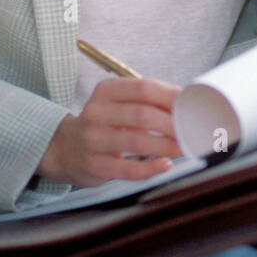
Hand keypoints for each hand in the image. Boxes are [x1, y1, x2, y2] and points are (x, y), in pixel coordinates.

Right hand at [35, 77, 182, 186]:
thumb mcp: (116, 104)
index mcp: (105, 91)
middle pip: (142, 114)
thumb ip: (146, 102)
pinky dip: (151, 168)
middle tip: (192, 130)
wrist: (64, 149)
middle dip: (172, 123)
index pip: (143, 87)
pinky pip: (128, 168)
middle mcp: (96, 112)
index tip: (191, 105)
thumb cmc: (102, 124)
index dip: (171, 96)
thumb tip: (186, 103)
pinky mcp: (95, 165)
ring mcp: (93, 140)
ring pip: (137, 141)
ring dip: (166, 146)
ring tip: (185, 147)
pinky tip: (165, 165)